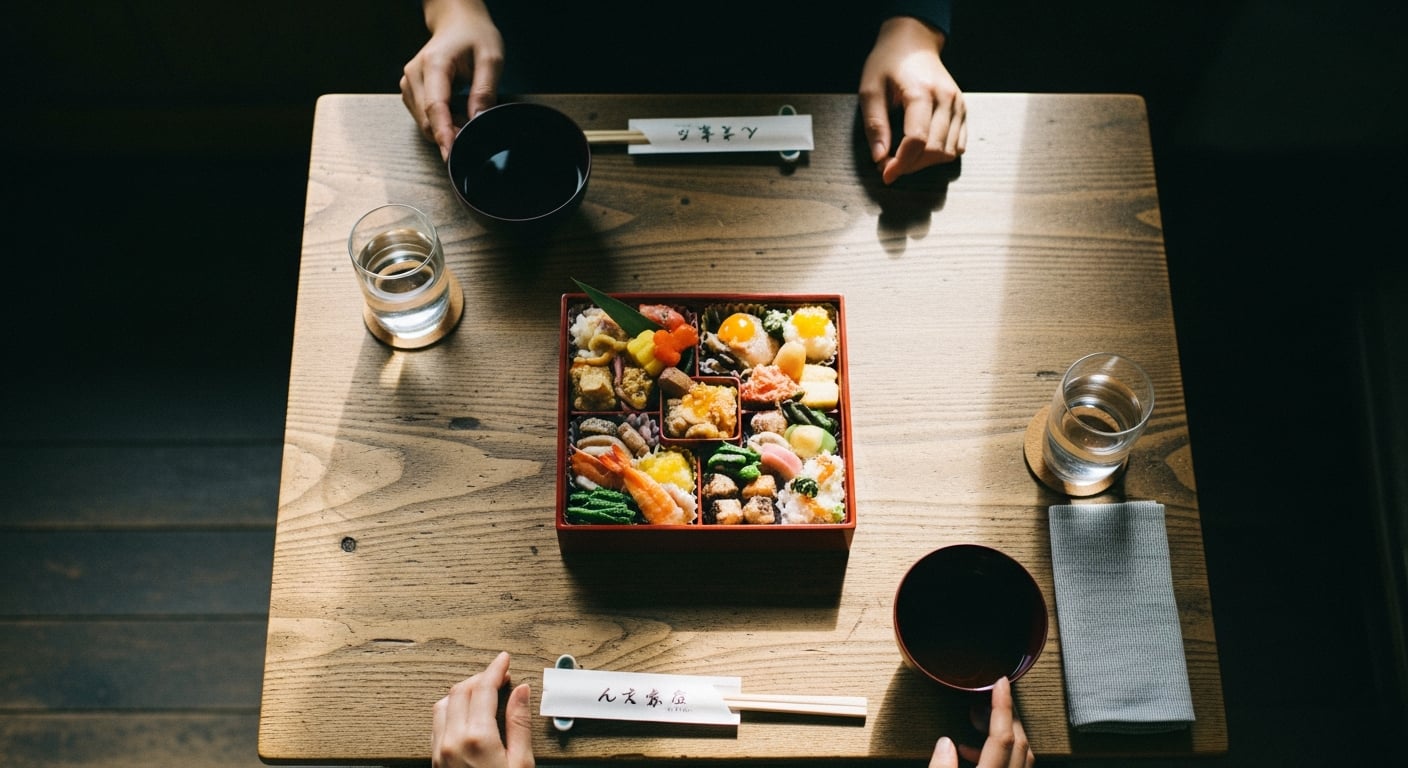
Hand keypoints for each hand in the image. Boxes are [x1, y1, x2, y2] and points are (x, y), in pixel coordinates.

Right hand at [401, 0, 504, 161]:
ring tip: (469, 116)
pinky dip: (441, 123)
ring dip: (446, 129)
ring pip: (424, 122)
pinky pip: (423, 117)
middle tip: (476, 133)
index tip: (451, 153)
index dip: (444, 133)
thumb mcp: (491, 59)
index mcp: (434, 64)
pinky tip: (458, 114)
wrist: (457, 23)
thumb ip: (484, 90)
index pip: (436, 107)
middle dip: (450, 134)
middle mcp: (414, 74)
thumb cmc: (474, 37)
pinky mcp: (410, 90)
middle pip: (427, 119)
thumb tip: (477, 120)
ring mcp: (409, 83)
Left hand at [431, 651, 534, 767]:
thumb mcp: (521, 762)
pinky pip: (437, 723)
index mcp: (478, 738)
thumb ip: (519, 724)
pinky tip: (465, 712)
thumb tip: (522, 691)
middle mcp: (453, 741)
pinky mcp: (434, 760)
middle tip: (499, 675)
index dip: (495, 670)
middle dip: (480, 677)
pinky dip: (450, 709)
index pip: (484, 689)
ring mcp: (440, 750)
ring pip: (443, 704)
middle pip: (460, 691)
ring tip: (482, 690)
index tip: (503, 660)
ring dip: (463, 691)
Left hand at [859, 15, 966, 184]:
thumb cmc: (888, 63)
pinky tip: (921, 150)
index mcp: (921, 91)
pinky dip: (940, 154)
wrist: (913, 43)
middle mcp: (946, 98)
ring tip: (903, 157)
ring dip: (925, 163)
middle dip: (910, 165)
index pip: (916, 140)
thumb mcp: (870, 90)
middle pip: (934, 150)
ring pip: (948, 151)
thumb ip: (875, 125)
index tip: (885, 174)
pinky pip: (958, 145)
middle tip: (889, 165)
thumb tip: (880, 158)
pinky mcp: (963, 110)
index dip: (900, 163)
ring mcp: (958, 104)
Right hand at [930, 677, 1033, 767]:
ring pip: (1022, 756)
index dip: (1002, 707)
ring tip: (979, 724)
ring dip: (1005, 735)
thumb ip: (941, 767)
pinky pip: (1015, 767)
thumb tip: (944, 743)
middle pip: (1019, 743)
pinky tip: (974, 755)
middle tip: (994, 696)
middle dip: (1008, 715)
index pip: (1002, 737)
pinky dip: (1002, 754)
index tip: (1001, 684)